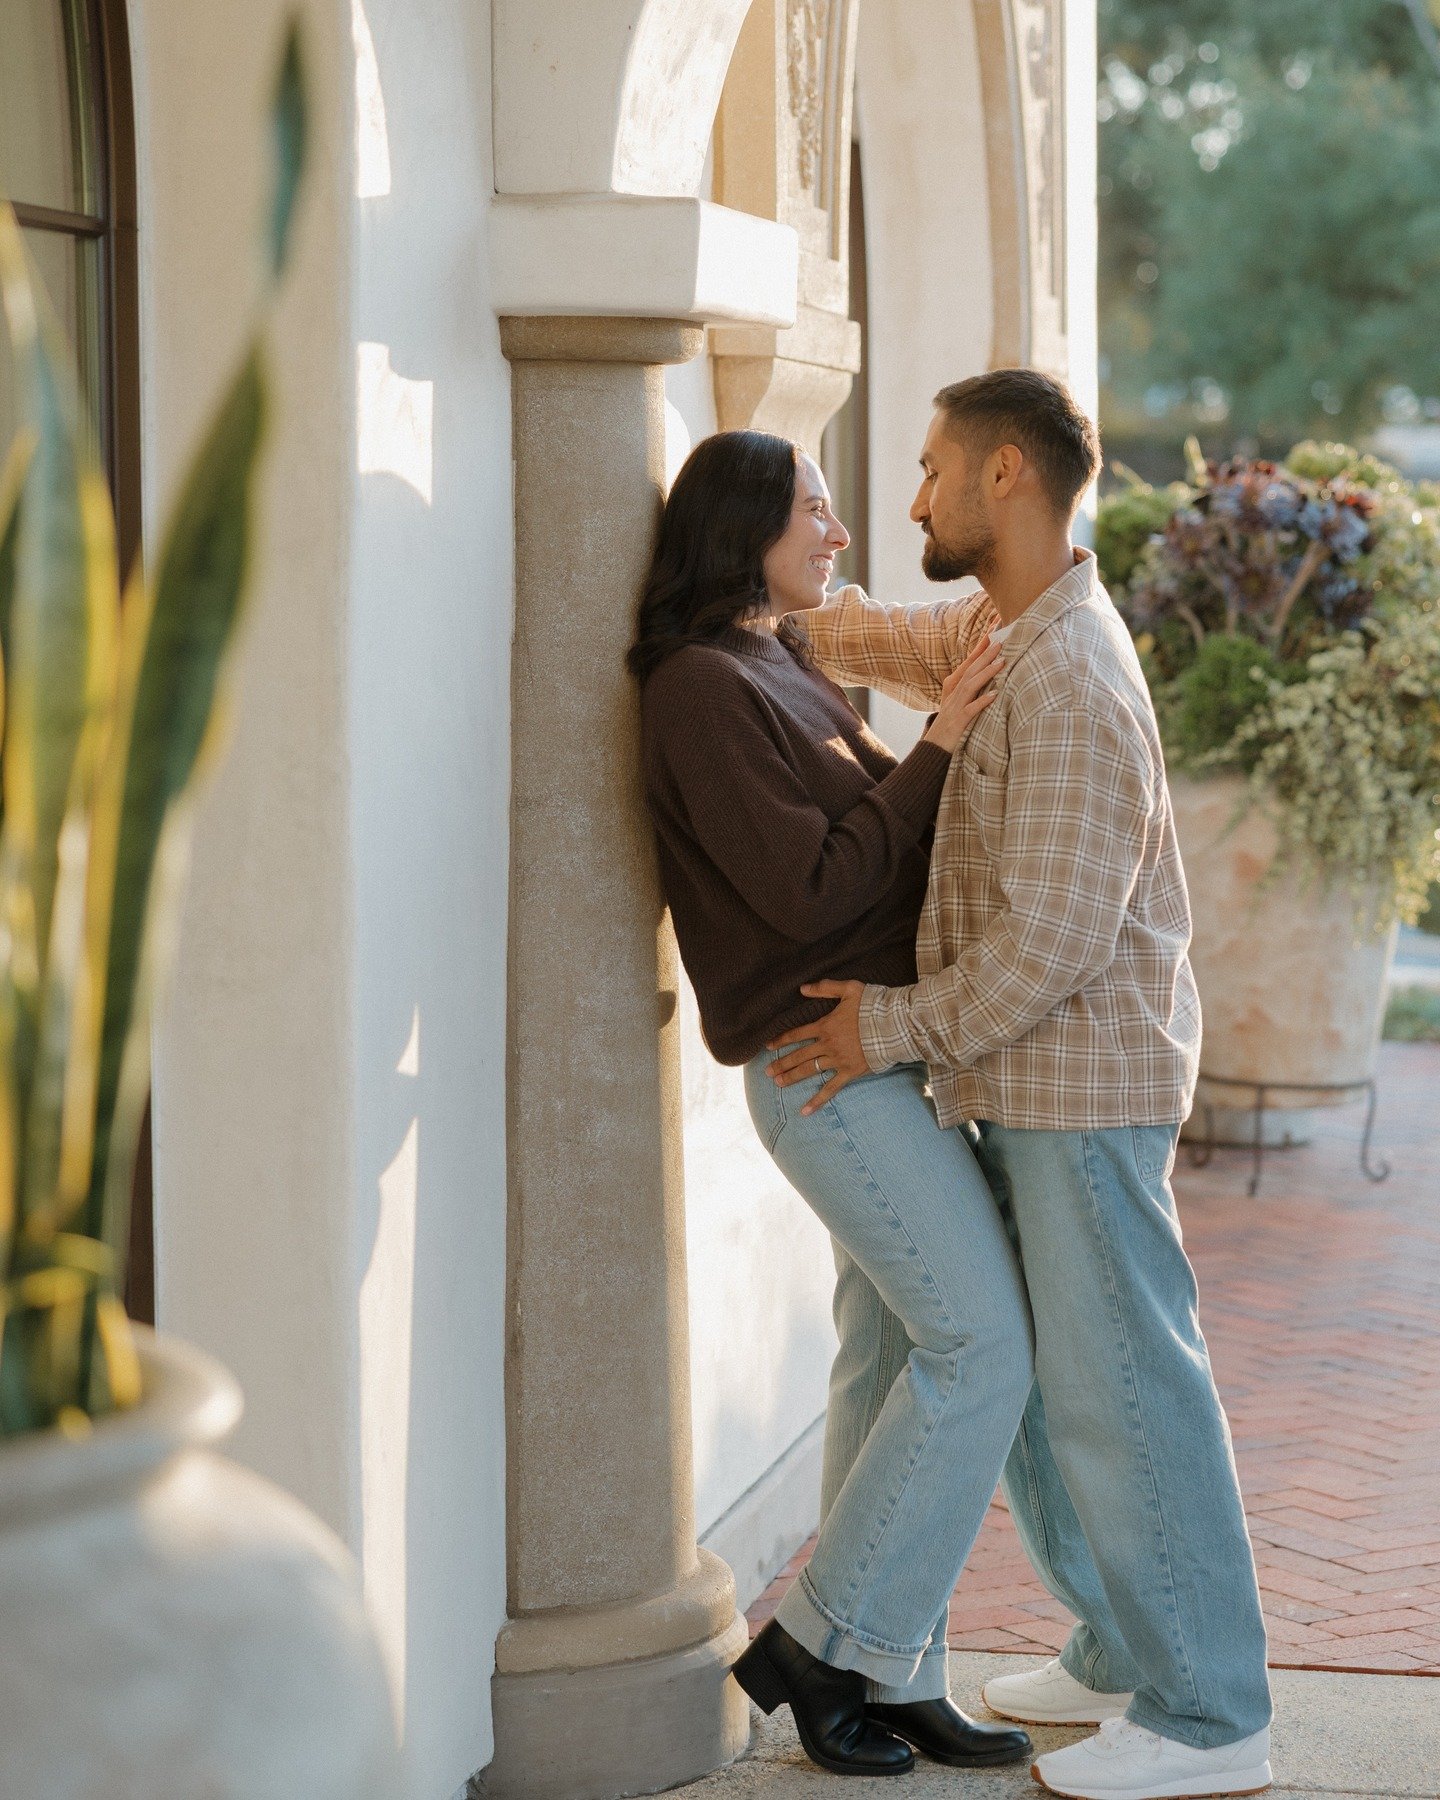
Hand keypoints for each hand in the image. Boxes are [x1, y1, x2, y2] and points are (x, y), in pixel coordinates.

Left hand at [765, 980, 867, 1114]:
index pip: (797, 1034)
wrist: (894, 1026)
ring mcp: (837, 1060)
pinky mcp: (849, 1073)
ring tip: (778, 1083)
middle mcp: (828, 1045)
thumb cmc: (873, 1006)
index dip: (781, 1040)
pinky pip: (830, 1089)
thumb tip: (802, 988)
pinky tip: (804, 1111)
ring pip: (809, 1071)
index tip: (768, 1046)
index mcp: (825, 1026)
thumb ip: (825, 988)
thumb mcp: (850, 989)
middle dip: (781, 1063)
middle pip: (799, 1055)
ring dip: (792, 1077)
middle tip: (767, 1072)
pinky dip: (817, 1101)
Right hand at [924, 633, 1004, 753]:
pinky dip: (982, 701)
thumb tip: (990, 665)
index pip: (971, 659)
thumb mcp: (959, 698)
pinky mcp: (958, 721)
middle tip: (1002, 639)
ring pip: (971, 685)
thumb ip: (971, 682)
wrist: (935, 746)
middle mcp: (954, 691)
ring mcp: (954, 705)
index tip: (996, 627)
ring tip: (1002, 662)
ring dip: (986, 673)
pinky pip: (970, 709)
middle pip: (971, 668)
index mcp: (954, 683)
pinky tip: (994, 695)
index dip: (983, 643)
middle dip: (986, 653)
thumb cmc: (952, 721)